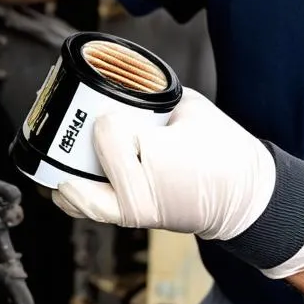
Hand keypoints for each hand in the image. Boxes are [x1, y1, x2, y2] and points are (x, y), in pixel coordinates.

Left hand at [52, 88, 303, 277]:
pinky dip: (73, 195)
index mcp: (156, 158)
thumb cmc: (223, 152)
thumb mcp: (190, 108)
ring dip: (64, 171)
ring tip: (59, 151)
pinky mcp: (130, 220)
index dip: (106, 113)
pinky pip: (88, 210)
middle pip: (80, 161)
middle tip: (71, 121)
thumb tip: (119, 83)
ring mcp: (131, 213)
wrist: (244, 198)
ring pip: (76, 196)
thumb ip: (150, 95)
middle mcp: (138, 192)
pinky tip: (67, 177)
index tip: (116, 107)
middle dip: (74, 139)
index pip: (107, 130)